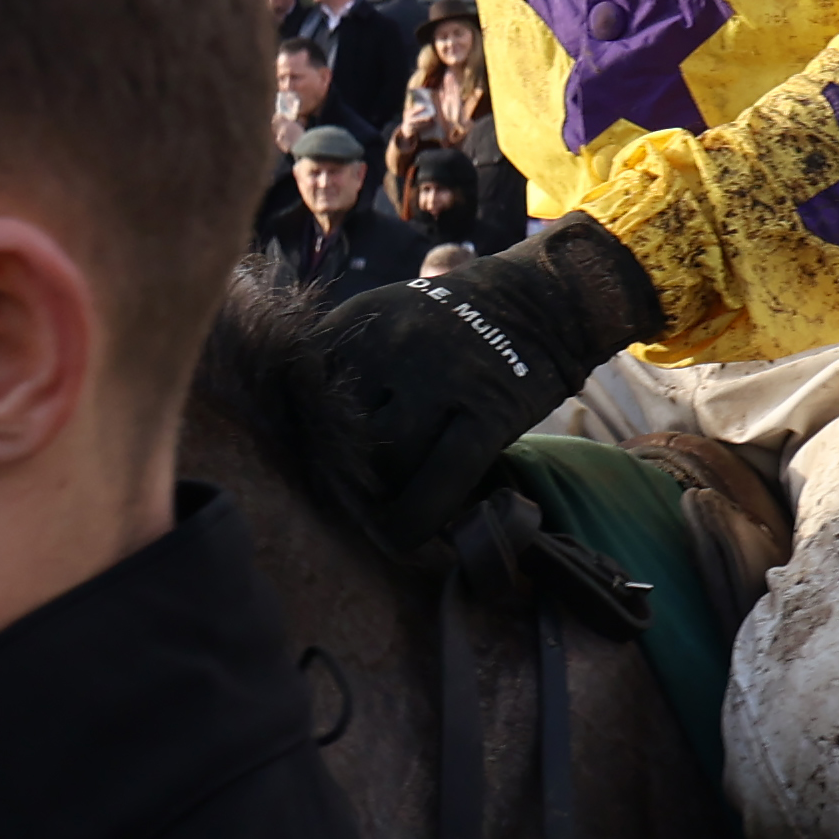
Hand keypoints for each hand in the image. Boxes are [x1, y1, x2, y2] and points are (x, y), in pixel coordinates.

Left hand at [276, 222, 661, 552]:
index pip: (304, 388)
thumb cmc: (451, 325)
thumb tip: (306, 437)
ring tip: (375, 514)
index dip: (300, 433)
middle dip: (337, 470)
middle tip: (339, 497)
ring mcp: (444, 378)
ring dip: (379, 495)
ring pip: (388, 459)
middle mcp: (395, 345)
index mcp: (361, 320)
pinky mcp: (488, 412)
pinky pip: (440, 481)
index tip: (303, 461)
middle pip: (343, 430)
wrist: (538, 299)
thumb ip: (350, 365)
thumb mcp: (389, 321)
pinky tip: (401, 538)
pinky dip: (415, 518)